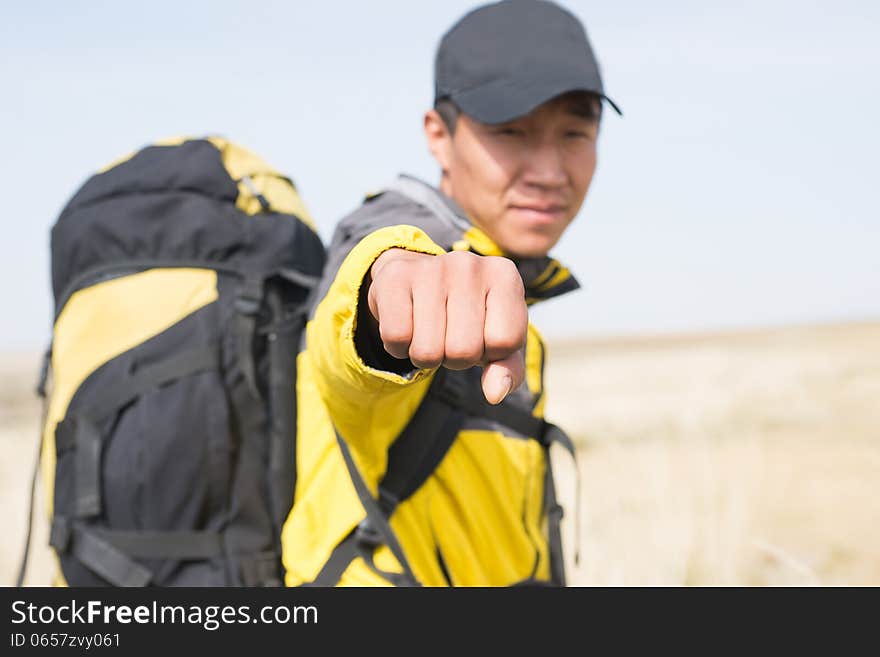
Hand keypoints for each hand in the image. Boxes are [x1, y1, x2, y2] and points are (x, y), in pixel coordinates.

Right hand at [367, 248, 527, 403]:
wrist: (419, 279)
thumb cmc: (468, 315)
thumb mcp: (497, 340)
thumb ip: (507, 369)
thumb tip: (495, 394)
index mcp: (505, 276)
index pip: (505, 342)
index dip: (490, 352)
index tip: (481, 334)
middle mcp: (469, 264)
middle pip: (464, 350)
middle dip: (455, 358)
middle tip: (450, 336)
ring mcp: (431, 267)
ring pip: (428, 351)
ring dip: (427, 357)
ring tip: (430, 332)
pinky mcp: (396, 276)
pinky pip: (396, 338)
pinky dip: (399, 347)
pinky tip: (408, 327)